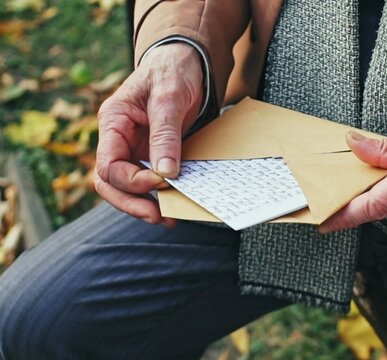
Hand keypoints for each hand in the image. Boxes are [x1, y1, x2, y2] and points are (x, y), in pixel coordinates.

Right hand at [95, 43, 202, 224]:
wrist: (186, 62)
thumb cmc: (172, 72)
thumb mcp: (170, 97)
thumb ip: (165, 134)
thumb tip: (165, 173)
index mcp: (113, 122)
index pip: (108, 164)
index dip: (132, 180)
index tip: (163, 181)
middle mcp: (118, 139)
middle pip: (109, 183)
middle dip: (131, 203)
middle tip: (158, 216)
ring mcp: (133, 148)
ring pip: (124, 187)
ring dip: (142, 205)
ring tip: (166, 218)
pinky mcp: (151, 154)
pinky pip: (146, 181)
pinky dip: (157, 196)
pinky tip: (172, 206)